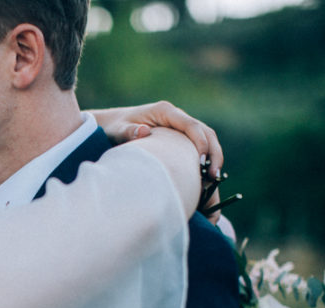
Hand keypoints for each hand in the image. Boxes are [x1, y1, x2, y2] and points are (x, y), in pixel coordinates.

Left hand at [90, 101, 223, 177]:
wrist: (110, 125)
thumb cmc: (114, 127)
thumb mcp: (117, 130)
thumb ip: (128, 131)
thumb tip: (144, 132)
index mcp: (165, 111)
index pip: (190, 125)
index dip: (200, 142)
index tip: (201, 161)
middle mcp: (176, 116)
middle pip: (204, 131)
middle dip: (213, 152)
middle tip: (214, 175)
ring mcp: (179, 126)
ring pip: (205, 139)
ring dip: (212, 157)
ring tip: (213, 179)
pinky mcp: (178, 137)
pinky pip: (197, 146)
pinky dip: (204, 160)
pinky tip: (204, 177)